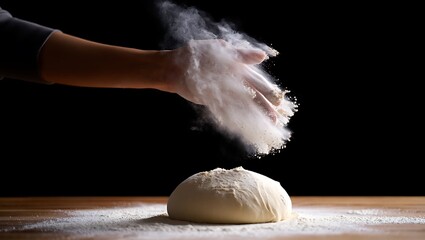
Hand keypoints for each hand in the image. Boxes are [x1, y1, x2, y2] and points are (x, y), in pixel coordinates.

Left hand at [164, 39, 285, 122]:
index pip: (257, 82)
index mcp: (239, 68)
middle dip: (264, 107)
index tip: (278, 101)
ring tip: (267, 124)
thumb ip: (240, 55)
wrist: (174, 68)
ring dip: (255, 115)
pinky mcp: (214, 101)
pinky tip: (247, 125)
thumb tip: (262, 56)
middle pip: (253, 96)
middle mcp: (234, 81)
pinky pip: (229, 111)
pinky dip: (238, 118)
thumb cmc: (198, 54)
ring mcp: (225, 92)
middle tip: (276, 119)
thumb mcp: (220, 51)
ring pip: (243, 105)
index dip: (268, 92)